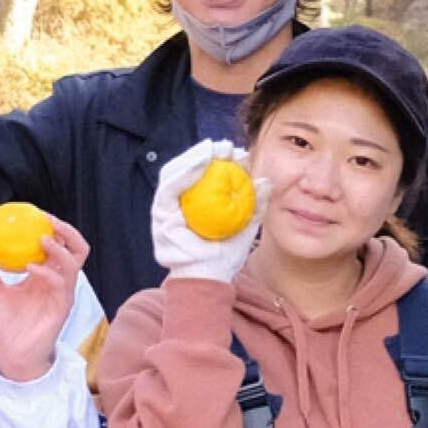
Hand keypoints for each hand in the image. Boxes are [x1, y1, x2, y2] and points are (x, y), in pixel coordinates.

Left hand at [0, 215, 91, 379]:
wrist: (13, 355)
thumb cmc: (7, 326)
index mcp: (45, 275)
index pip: (57, 244)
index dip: (52, 227)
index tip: (35, 213)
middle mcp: (58, 281)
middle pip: (76, 248)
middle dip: (67, 230)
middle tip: (48, 220)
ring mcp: (63, 294)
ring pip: (75, 262)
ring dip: (60, 247)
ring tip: (42, 238)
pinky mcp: (63, 307)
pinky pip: (61, 284)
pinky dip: (47, 272)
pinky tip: (30, 267)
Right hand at [151, 142, 264, 282]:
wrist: (210, 280)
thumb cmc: (226, 256)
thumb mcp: (246, 228)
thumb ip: (255, 206)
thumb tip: (266, 181)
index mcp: (192, 205)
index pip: (200, 175)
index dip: (216, 159)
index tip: (237, 151)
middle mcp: (175, 205)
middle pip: (186, 170)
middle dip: (204, 153)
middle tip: (226, 146)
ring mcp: (165, 210)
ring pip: (174, 173)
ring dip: (193, 157)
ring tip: (213, 148)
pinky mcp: (160, 217)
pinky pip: (170, 189)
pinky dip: (185, 172)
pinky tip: (202, 163)